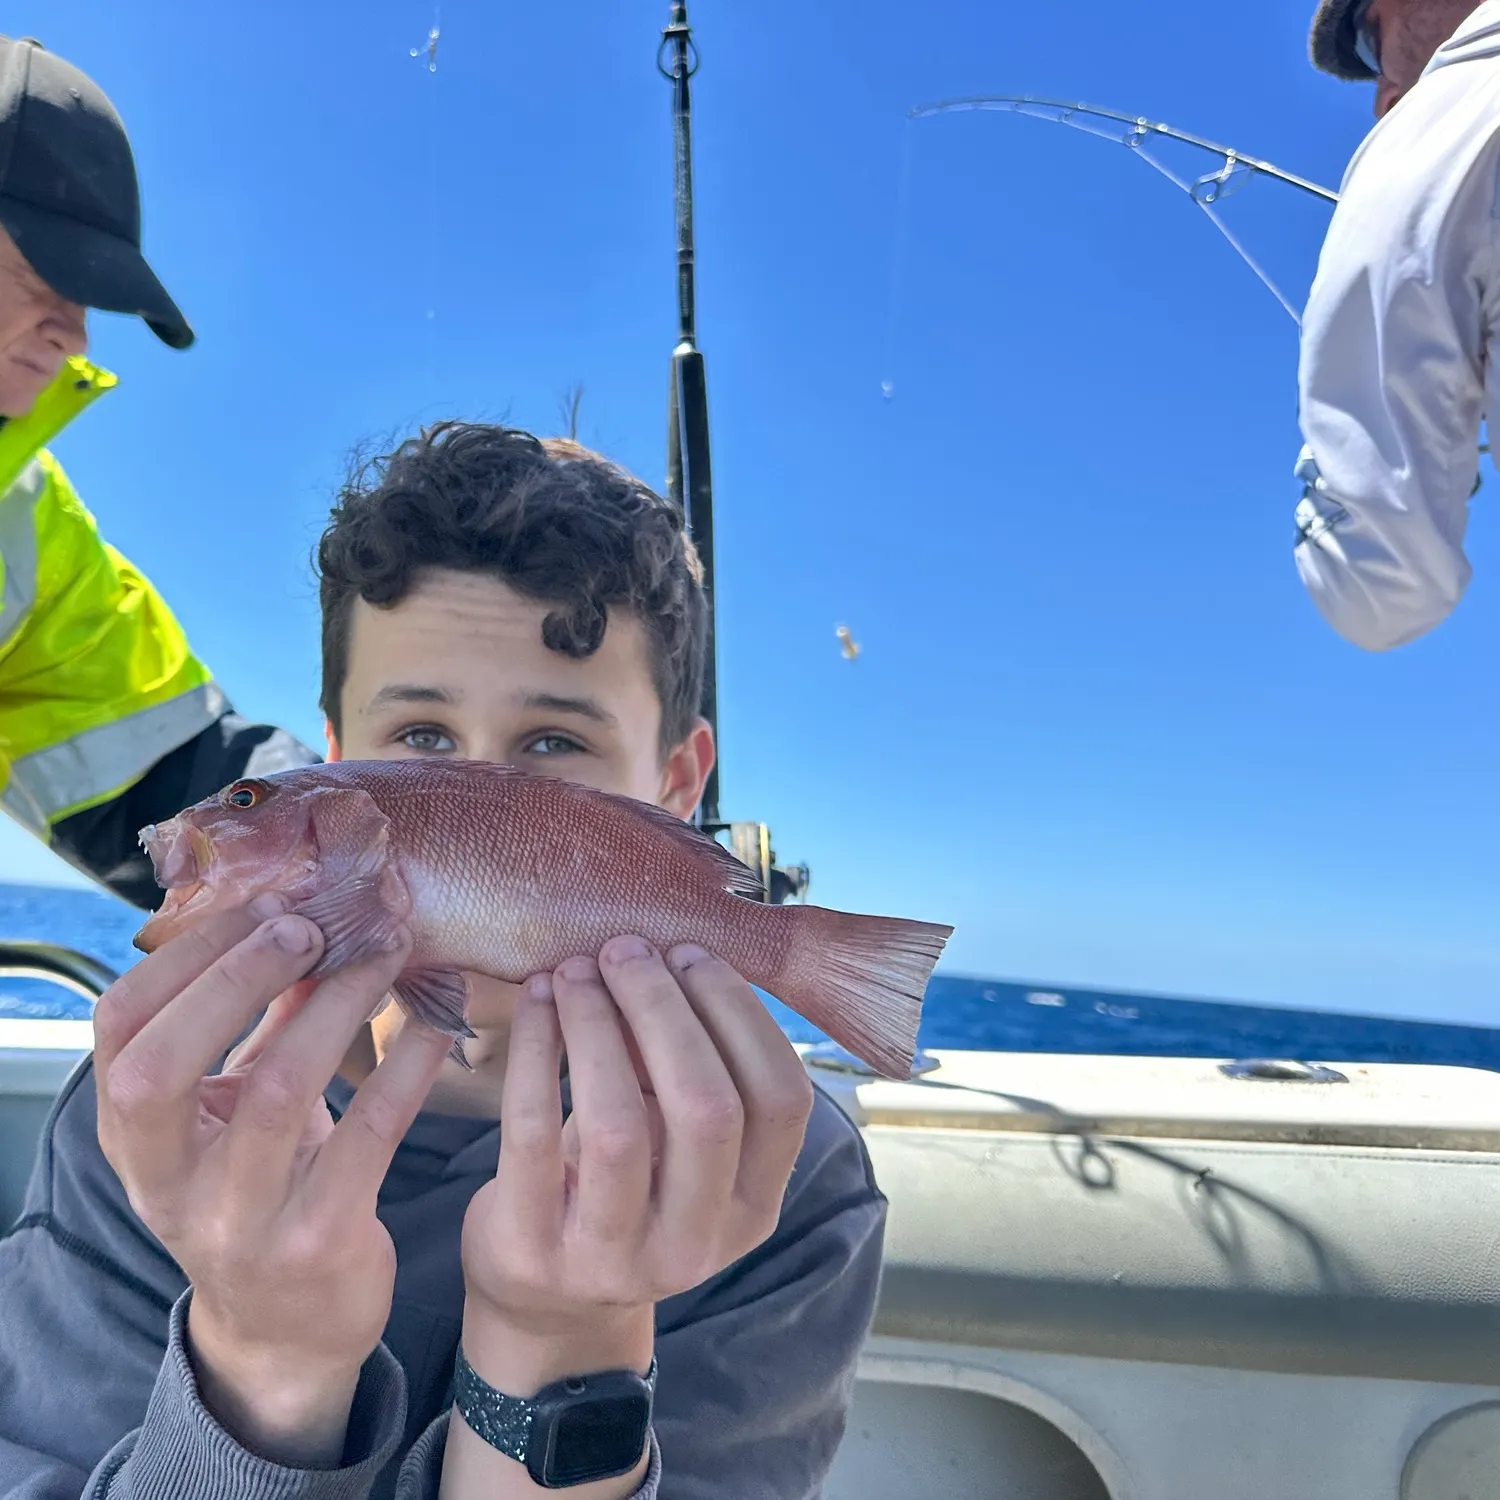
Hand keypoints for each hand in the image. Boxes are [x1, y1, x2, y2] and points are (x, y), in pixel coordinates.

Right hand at [92, 896, 450, 1465]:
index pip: (120, 1031)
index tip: (264, 907)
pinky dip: (405, 1069)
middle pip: (165, 1067)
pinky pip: (367, 1138)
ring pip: (277, 1093)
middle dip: (240, 978)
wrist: (290, 1327)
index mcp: (136, 1139)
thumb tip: (304, 916)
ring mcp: (239, 1221)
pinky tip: (436, 1027)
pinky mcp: (319, 1243)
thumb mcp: (237, 1112)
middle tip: (317, 926)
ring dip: (337, 1007)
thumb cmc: (262, 1189)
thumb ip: (258, 1025)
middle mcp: (168, 1184)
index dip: (187, 959)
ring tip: (388, 954)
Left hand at [457, 937, 814, 1389]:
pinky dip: (537, 1050)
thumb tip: (673, 957)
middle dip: (666, 1009)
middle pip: (708, 1108)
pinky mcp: (533, 1251)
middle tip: (627, 950)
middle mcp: (695, 1244)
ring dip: (598, 1024)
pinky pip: (534, 1132)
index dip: (741, 1014)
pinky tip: (539, 1002)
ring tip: (578, 969)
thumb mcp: (677, 1143)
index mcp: (753, 1208)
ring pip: (620, 1122)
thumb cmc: (624, 1187)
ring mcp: (613, 1258)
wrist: (543, 1299)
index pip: (781, 1100)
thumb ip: (691, 1070)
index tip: (693, 954)